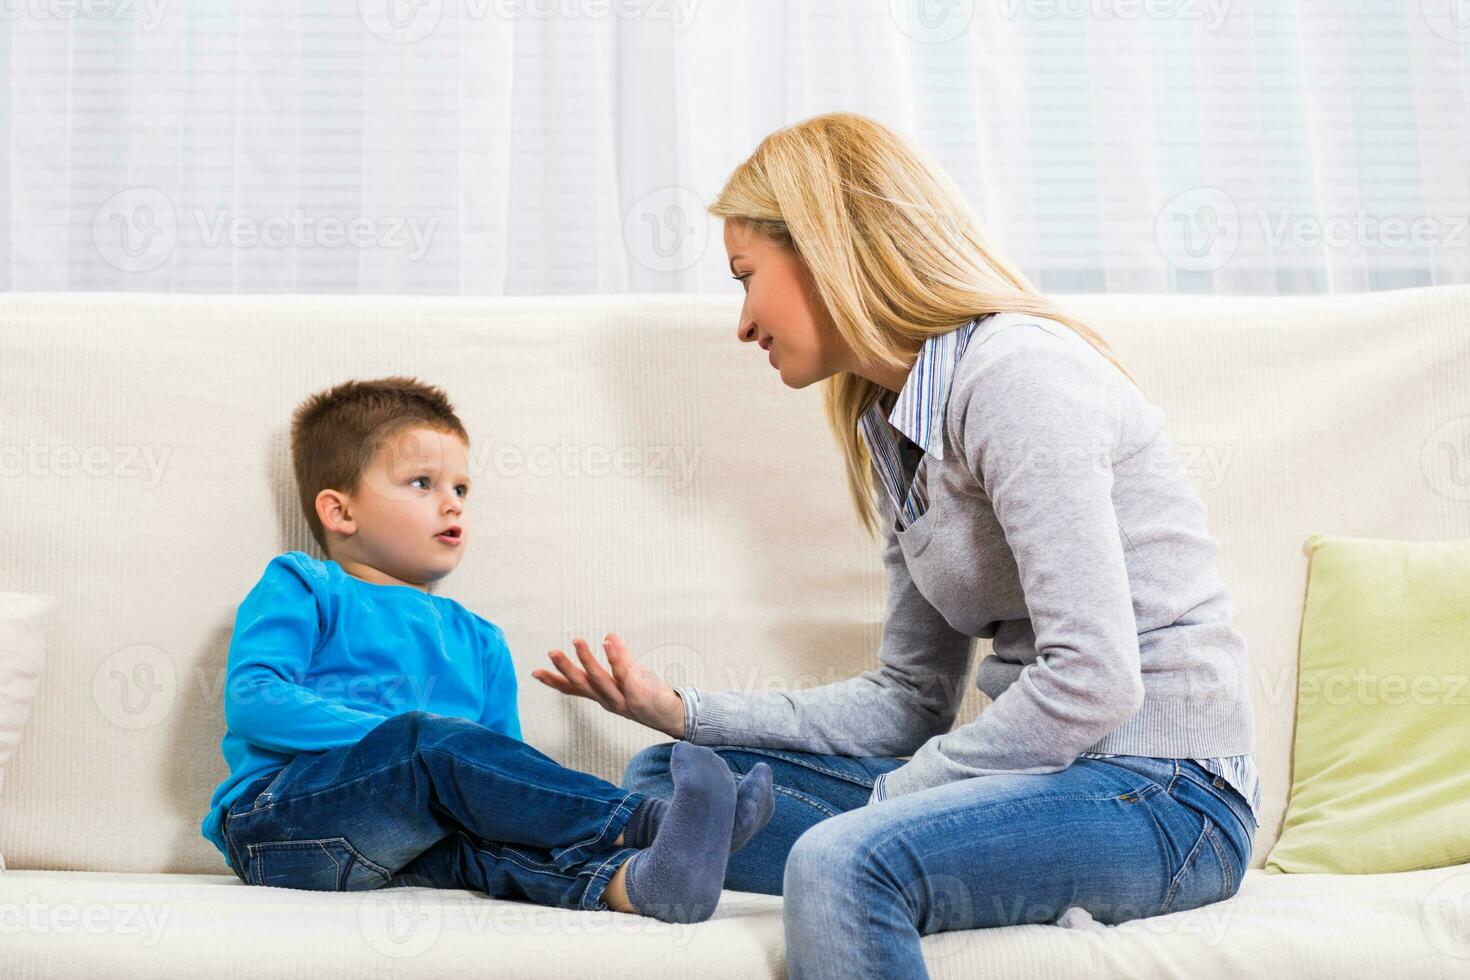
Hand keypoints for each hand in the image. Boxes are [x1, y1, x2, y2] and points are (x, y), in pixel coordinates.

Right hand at [532, 632, 686, 738]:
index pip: (575, 689)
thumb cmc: (648, 697)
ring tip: (576, 641)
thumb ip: (619, 660)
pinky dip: (615, 658)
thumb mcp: (628, 679)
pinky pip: (624, 674)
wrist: (672, 718)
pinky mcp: (638, 694)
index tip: (535, 672)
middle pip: (582, 685)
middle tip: (551, 652)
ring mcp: (622, 699)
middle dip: (565, 669)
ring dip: (587, 660)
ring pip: (600, 680)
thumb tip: (608, 636)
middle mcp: (608, 700)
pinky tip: (608, 642)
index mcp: (602, 697)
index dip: (555, 681)